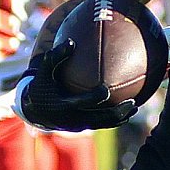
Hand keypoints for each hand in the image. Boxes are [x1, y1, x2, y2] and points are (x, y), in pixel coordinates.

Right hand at [14, 41, 134, 130]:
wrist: (34, 111)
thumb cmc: (41, 86)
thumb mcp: (44, 71)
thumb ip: (55, 57)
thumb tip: (71, 41)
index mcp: (63, 105)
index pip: (82, 102)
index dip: (95, 98)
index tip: (106, 89)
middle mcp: (73, 118)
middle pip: (99, 118)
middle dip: (116, 113)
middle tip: (131, 103)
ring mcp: (79, 125)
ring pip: (103, 124)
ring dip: (120, 118)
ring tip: (134, 108)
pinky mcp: (82, 128)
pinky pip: (101, 125)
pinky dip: (115, 120)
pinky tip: (127, 111)